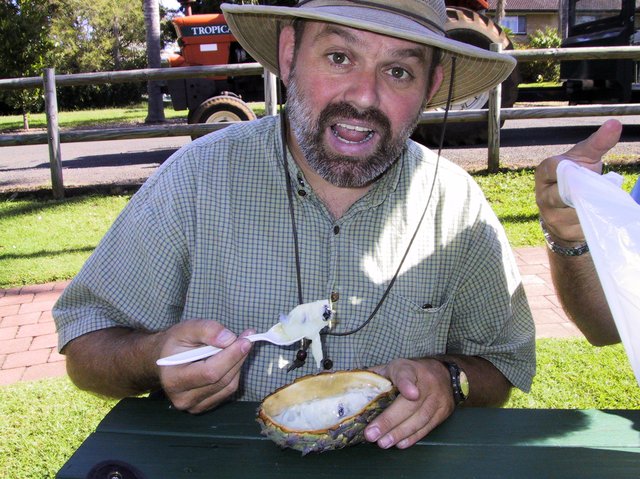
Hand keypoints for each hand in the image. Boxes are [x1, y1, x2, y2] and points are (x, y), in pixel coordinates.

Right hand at [157, 319, 253, 413]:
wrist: (164, 360)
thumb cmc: (174, 343)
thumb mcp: (185, 328)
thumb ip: (206, 330)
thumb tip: (228, 339)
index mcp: (173, 379)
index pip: (210, 372)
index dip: (231, 356)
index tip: (245, 340)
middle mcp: (182, 398)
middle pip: (222, 380)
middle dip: (238, 357)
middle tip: (247, 339)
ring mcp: (194, 406)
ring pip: (229, 386)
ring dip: (238, 365)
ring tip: (238, 346)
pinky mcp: (204, 407)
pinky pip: (227, 391)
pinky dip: (233, 373)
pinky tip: (231, 360)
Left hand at [364, 358, 453, 448]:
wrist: (443, 374)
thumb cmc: (410, 373)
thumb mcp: (392, 368)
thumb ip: (374, 377)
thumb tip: (345, 384)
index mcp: (408, 368)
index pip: (407, 374)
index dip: (407, 383)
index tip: (410, 393)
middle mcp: (426, 382)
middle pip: (410, 404)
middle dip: (390, 421)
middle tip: (373, 435)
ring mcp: (437, 398)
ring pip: (420, 418)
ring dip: (400, 433)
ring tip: (383, 443)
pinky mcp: (443, 412)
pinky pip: (428, 427)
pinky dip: (413, 437)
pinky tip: (400, 443)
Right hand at [535, 119, 621, 242]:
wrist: (565, 213)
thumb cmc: (576, 179)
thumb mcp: (584, 159)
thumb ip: (598, 143)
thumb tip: (615, 124)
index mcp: (544, 174)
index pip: (554, 168)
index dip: (570, 169)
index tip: (584, 168)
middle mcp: (542, 196)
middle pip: (564, 192)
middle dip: (584, 189)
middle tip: (597, 186)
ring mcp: (551, 216)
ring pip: (577, 210)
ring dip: (594, 205)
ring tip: (599, 200)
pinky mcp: (563, 232)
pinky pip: (584, 225)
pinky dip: (594, 219)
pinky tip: (597, 214)